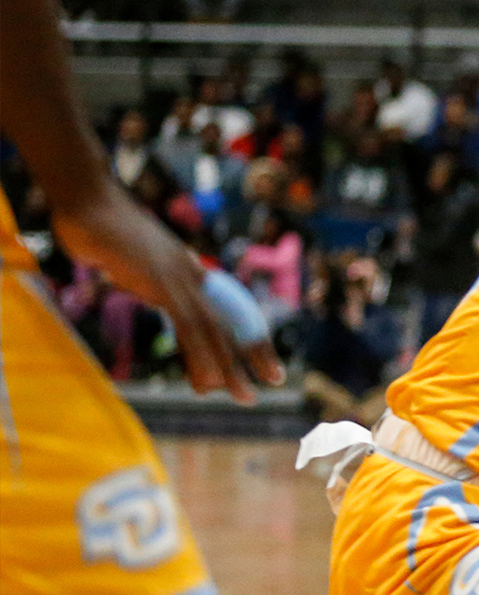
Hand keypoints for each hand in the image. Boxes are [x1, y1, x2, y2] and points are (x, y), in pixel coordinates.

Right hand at [55, 192, 282, 401]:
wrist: (88, 200)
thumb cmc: (101, 227)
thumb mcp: (133, 258)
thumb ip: (146, 274)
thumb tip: (144, 283)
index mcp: (190, 270)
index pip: (228, 307)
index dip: (248, 334)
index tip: (265, 360)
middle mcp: (193, 273)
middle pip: (231, 320)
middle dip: (254, 353)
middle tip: (275, 381)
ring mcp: (179, 278)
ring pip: (214, 330)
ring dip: (230, 366)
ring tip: (244, 395)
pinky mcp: (161, 283)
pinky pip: (188, 325)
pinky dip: (201, 355)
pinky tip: (209, 380)